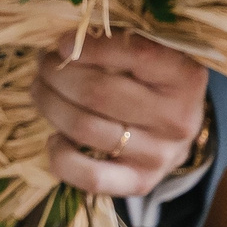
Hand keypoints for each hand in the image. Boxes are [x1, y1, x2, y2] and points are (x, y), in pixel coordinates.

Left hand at [33, 33, 210, 197]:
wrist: (175, 130)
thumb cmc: (149, 80)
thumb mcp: (145, 54)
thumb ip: (113, 43)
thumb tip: (63, 45)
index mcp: (185, 77)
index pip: (135, 54)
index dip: (89, 47)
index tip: (61, 44)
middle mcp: (177, 119)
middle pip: (97, 93)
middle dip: (57, 74)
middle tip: (44, 64)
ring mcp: (160, 155)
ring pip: (84, 128)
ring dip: (49, 104)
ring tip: (41, 90)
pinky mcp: (141, 183)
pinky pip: (90, 176)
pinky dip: (60, 155)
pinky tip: (55, 138)